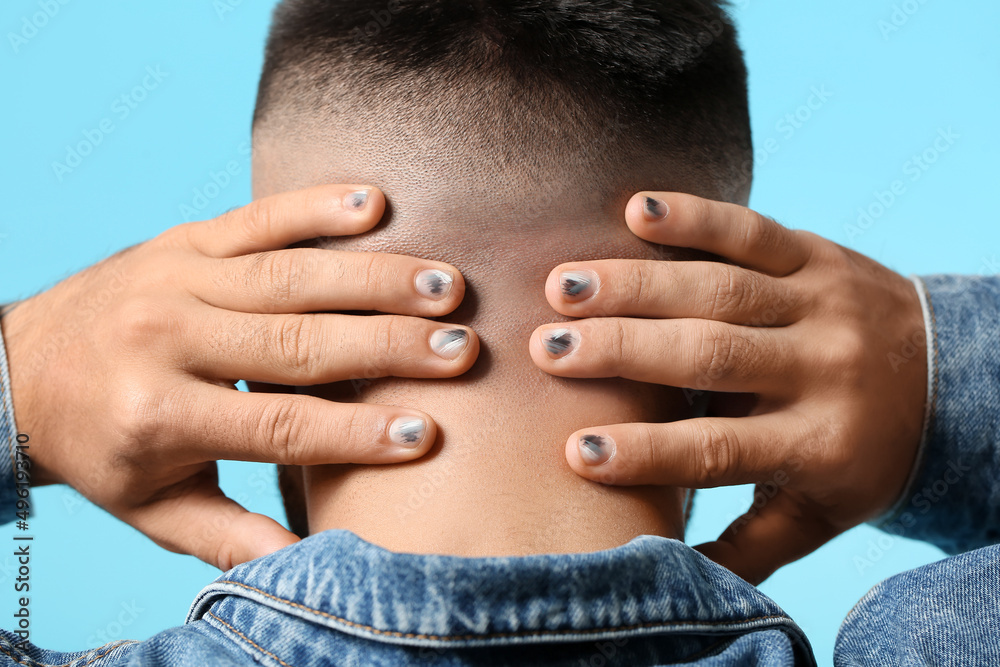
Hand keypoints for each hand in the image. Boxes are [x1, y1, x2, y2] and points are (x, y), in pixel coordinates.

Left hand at [1, 184, 477, 569]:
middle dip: (388, 346)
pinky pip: (258, 216)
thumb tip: (305, 565)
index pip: (279, 425)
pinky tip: (376, 202)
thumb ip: (229, 534)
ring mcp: (174, 277)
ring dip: (374, 277)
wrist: (15, 370)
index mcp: (157, 414)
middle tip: (462, 348)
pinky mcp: (182, 239)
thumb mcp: (151, 507)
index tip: (426, 433)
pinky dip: (317, 207)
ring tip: (444, 285)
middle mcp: (166, 337)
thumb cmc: (101, 446)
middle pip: (297, 342)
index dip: (356, 434)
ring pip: (291, 275)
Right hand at [529, 191, 925, 583]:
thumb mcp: (819, 513)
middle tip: (547, 349)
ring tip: (562, 284)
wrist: (950, 380)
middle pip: (710, 355)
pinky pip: (754, 231)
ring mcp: (821, 304)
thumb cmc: (860, 457)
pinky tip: (637, 210)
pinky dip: (696, 217)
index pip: (721, 449)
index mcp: (818, 443)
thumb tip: (667, 579)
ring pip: (720, 289)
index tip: (576, 452)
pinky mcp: (819, 256)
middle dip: (622, 350)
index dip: (647, 452)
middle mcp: (821, 368)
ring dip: (635, 283)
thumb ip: (749, 548)